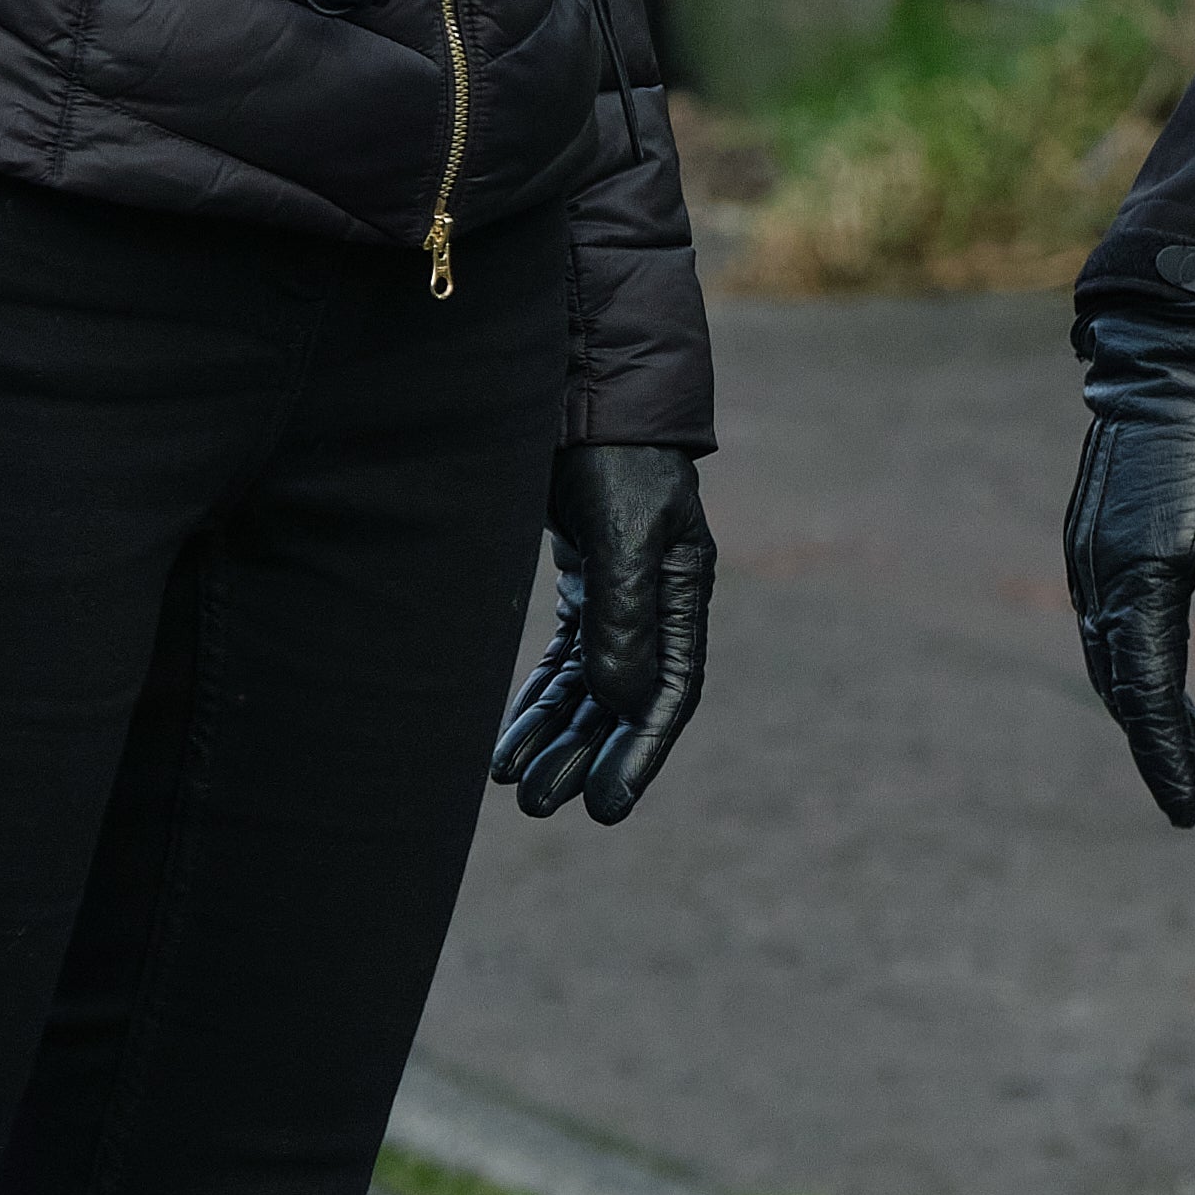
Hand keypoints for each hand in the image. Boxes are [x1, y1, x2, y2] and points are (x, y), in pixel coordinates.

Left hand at [494, 445, 714, 823]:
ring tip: (516, 785)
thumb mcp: (621, 534)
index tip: (603, 808)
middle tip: (541, 805)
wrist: (576, 387)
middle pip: (621, 700)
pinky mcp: (580, 577)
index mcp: (682, 592)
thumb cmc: (612, 456)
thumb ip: (622, 620)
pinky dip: (540, 698)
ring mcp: (616, 589)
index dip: (639, 754)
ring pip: (587, 685)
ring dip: (556, 735)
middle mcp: (655, 599)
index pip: (669, 693)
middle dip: (585, 755)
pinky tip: (512, 736)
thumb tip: (626, 707)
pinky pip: (562, 658)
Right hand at [1064, 252, 1194, 829]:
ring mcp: (1089, 561)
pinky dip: (1146, 667)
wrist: (1179, 360)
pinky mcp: (1096, 540)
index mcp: (1132, 590)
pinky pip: (1114, 627)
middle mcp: (1097, 583)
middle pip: (1132, 695)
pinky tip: (1177, 682)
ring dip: (1164, 716)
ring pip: (1120, 664)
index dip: (1176, 763)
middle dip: (1180, 752)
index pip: (1150, 704)